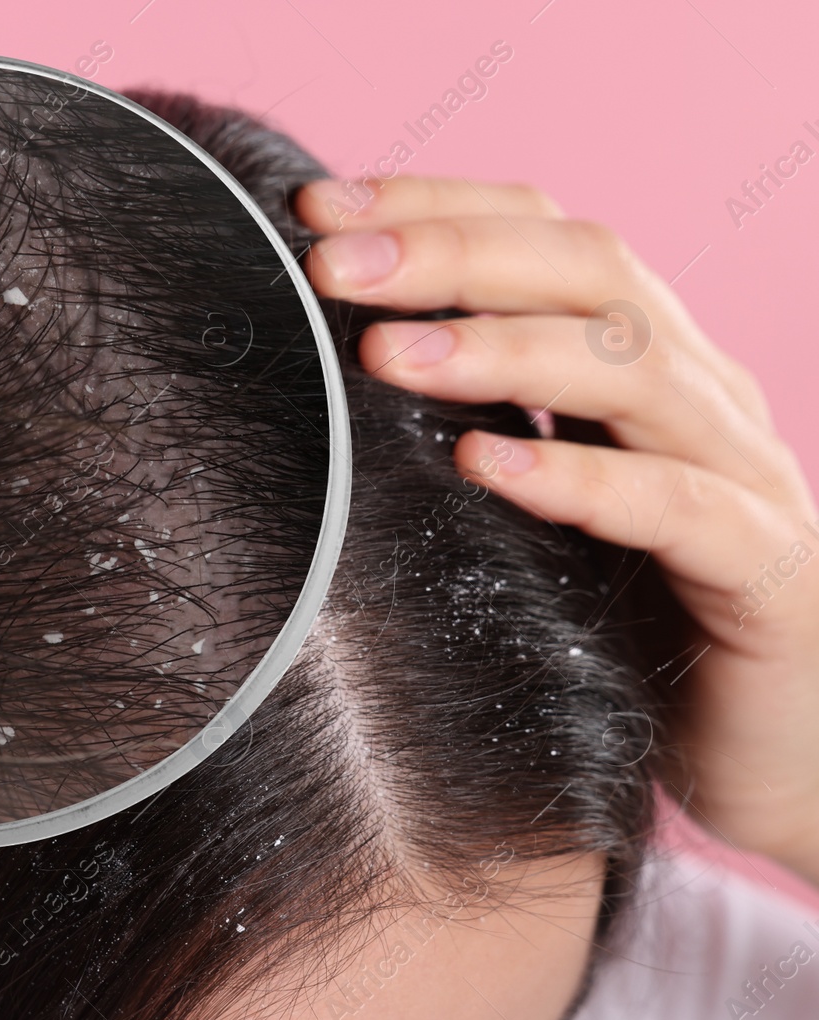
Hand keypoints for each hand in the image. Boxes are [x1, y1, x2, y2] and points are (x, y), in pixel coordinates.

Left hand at [294, 176, 818, 882]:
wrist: (774, 744)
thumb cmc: (627, 616)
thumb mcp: (534, 501)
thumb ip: (470, 425)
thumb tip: (321, 374)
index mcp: (642, 357)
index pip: (543, 233)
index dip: (435, 205)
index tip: (316, 208)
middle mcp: (700, 391)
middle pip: (589, 269)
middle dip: (451, 252)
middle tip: (333, 262)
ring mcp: (744, 472)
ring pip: (635, 367)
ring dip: (502, 348)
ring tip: (387, 352)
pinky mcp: (769, 570)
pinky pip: (679, 506)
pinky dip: (583, 477)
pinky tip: (489, 465)